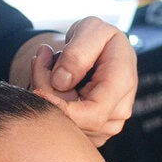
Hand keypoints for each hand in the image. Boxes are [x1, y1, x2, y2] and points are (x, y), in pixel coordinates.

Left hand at [13, 17, 136, 145]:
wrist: (102, 49)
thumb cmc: (98, 37)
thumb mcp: (91, 29)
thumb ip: (76, 54)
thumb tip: (61, 82)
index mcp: (123, 83)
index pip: (94, 113)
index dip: (63, 109)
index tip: (38, 91)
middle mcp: (120, 110)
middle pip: (76, 121)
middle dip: (49, 95)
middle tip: (39, 61)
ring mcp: (108, 125)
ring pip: (67, 126)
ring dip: (49, 99)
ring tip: (46, 67)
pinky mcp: (94, 132)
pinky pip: (66, 129)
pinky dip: (52, 108)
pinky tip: (52, 85)